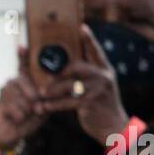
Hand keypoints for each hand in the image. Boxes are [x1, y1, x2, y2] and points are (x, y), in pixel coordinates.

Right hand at [0, 47, 44, 148]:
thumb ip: (47, 98)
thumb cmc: (28, 119)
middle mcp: (13, 83)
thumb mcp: (43, 108)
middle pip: (27, 84)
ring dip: (27, 110)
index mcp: (25, 81)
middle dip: (34, 98)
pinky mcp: (0, 103)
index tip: (21, 47)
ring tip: (23, 115)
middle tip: (34, 109)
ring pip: (23, 98)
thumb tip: (49, 92)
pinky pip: (16, 108)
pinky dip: (20, 116)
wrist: (11, 135)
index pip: (24, 66)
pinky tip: (16, 119)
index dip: (22, 56)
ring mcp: (5, 91)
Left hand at [37, 24, 129, 144]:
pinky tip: (42, 107)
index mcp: (105, 69)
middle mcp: (103, 76)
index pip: (96, 51)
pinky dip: (53, 105)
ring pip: (69, 86)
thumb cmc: (101, 106)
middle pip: (77, 67)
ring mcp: (98, 89)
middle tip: (43, 73)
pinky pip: (67, 102)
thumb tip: (68, 65)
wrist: (113, 127)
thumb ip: (87, 76)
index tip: (82, 27)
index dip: (89, 39)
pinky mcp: (91, 103)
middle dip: (59, 71)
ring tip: (40, 93)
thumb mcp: (98, 87)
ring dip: (52, 90)